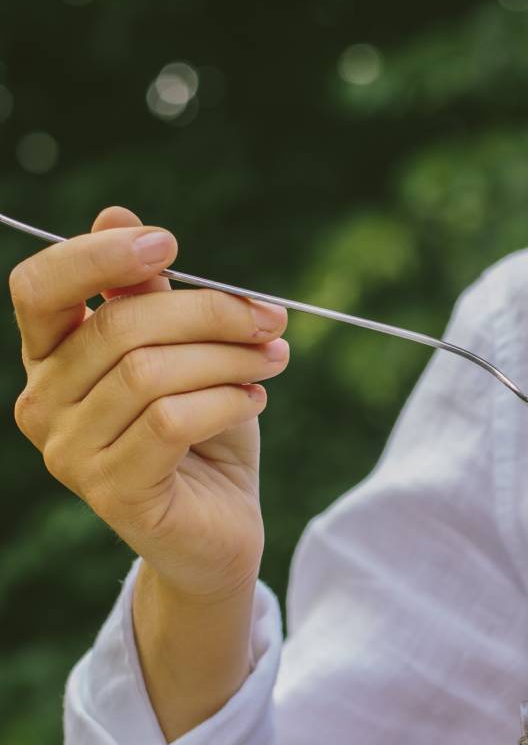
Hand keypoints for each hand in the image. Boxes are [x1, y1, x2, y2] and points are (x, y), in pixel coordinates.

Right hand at [10, 206, 291, 599]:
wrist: (220, 530)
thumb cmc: (201, 431)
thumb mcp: (182, 349)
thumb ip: (148, 294)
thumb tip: (118, 215)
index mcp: (50, 357)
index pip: (39, 287)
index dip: (98, 256)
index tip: (170, 244)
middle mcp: (43, 403)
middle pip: (118, 326)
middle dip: (207, 311)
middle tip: (269, 317)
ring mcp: (69, 453)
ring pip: (149, 373)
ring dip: (228, 357)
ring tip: (272, 359)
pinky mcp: (112, 491)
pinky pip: (170, 420)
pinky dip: (224, 400)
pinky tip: (253, 401)